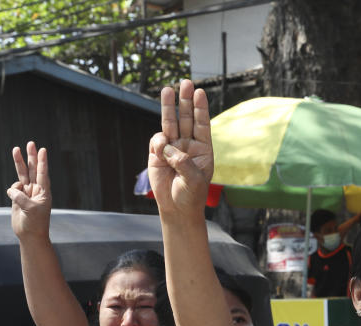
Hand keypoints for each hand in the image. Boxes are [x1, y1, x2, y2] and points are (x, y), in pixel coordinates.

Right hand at [7, 141, 50, 238]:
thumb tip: (12, 189)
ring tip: (15, 149)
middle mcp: (37, 190)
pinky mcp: (18, 197)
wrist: (30, 234)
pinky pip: (13, 189)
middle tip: (31, 143)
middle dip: (31, 156)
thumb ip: (20, 196)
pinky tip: (15, 199)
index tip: (43, 150)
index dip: (42, 162)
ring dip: (19, 162)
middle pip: (33, 169)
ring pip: (23, 174)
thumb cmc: (35, 223)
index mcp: (44, 192)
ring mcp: (27, 193)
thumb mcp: (30, 209)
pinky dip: (12, 191)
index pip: (43, 174)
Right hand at [148, 79, 213, 217]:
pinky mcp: (158, 154)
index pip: (202, 124)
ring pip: (170, 123)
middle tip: (186, 83)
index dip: (200, 108)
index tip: (200, 92)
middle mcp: (188, 145)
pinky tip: (161, 150)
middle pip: (186, 118)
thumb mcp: (194, 180)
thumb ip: (183, 162)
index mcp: (203, 149)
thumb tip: (168, 146)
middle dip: (185, 101)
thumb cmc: (191, 195)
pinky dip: (159, 141)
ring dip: (169, 107)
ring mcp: (172, 148)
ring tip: (168, 89)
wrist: (177, 208)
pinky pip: (157, 140)